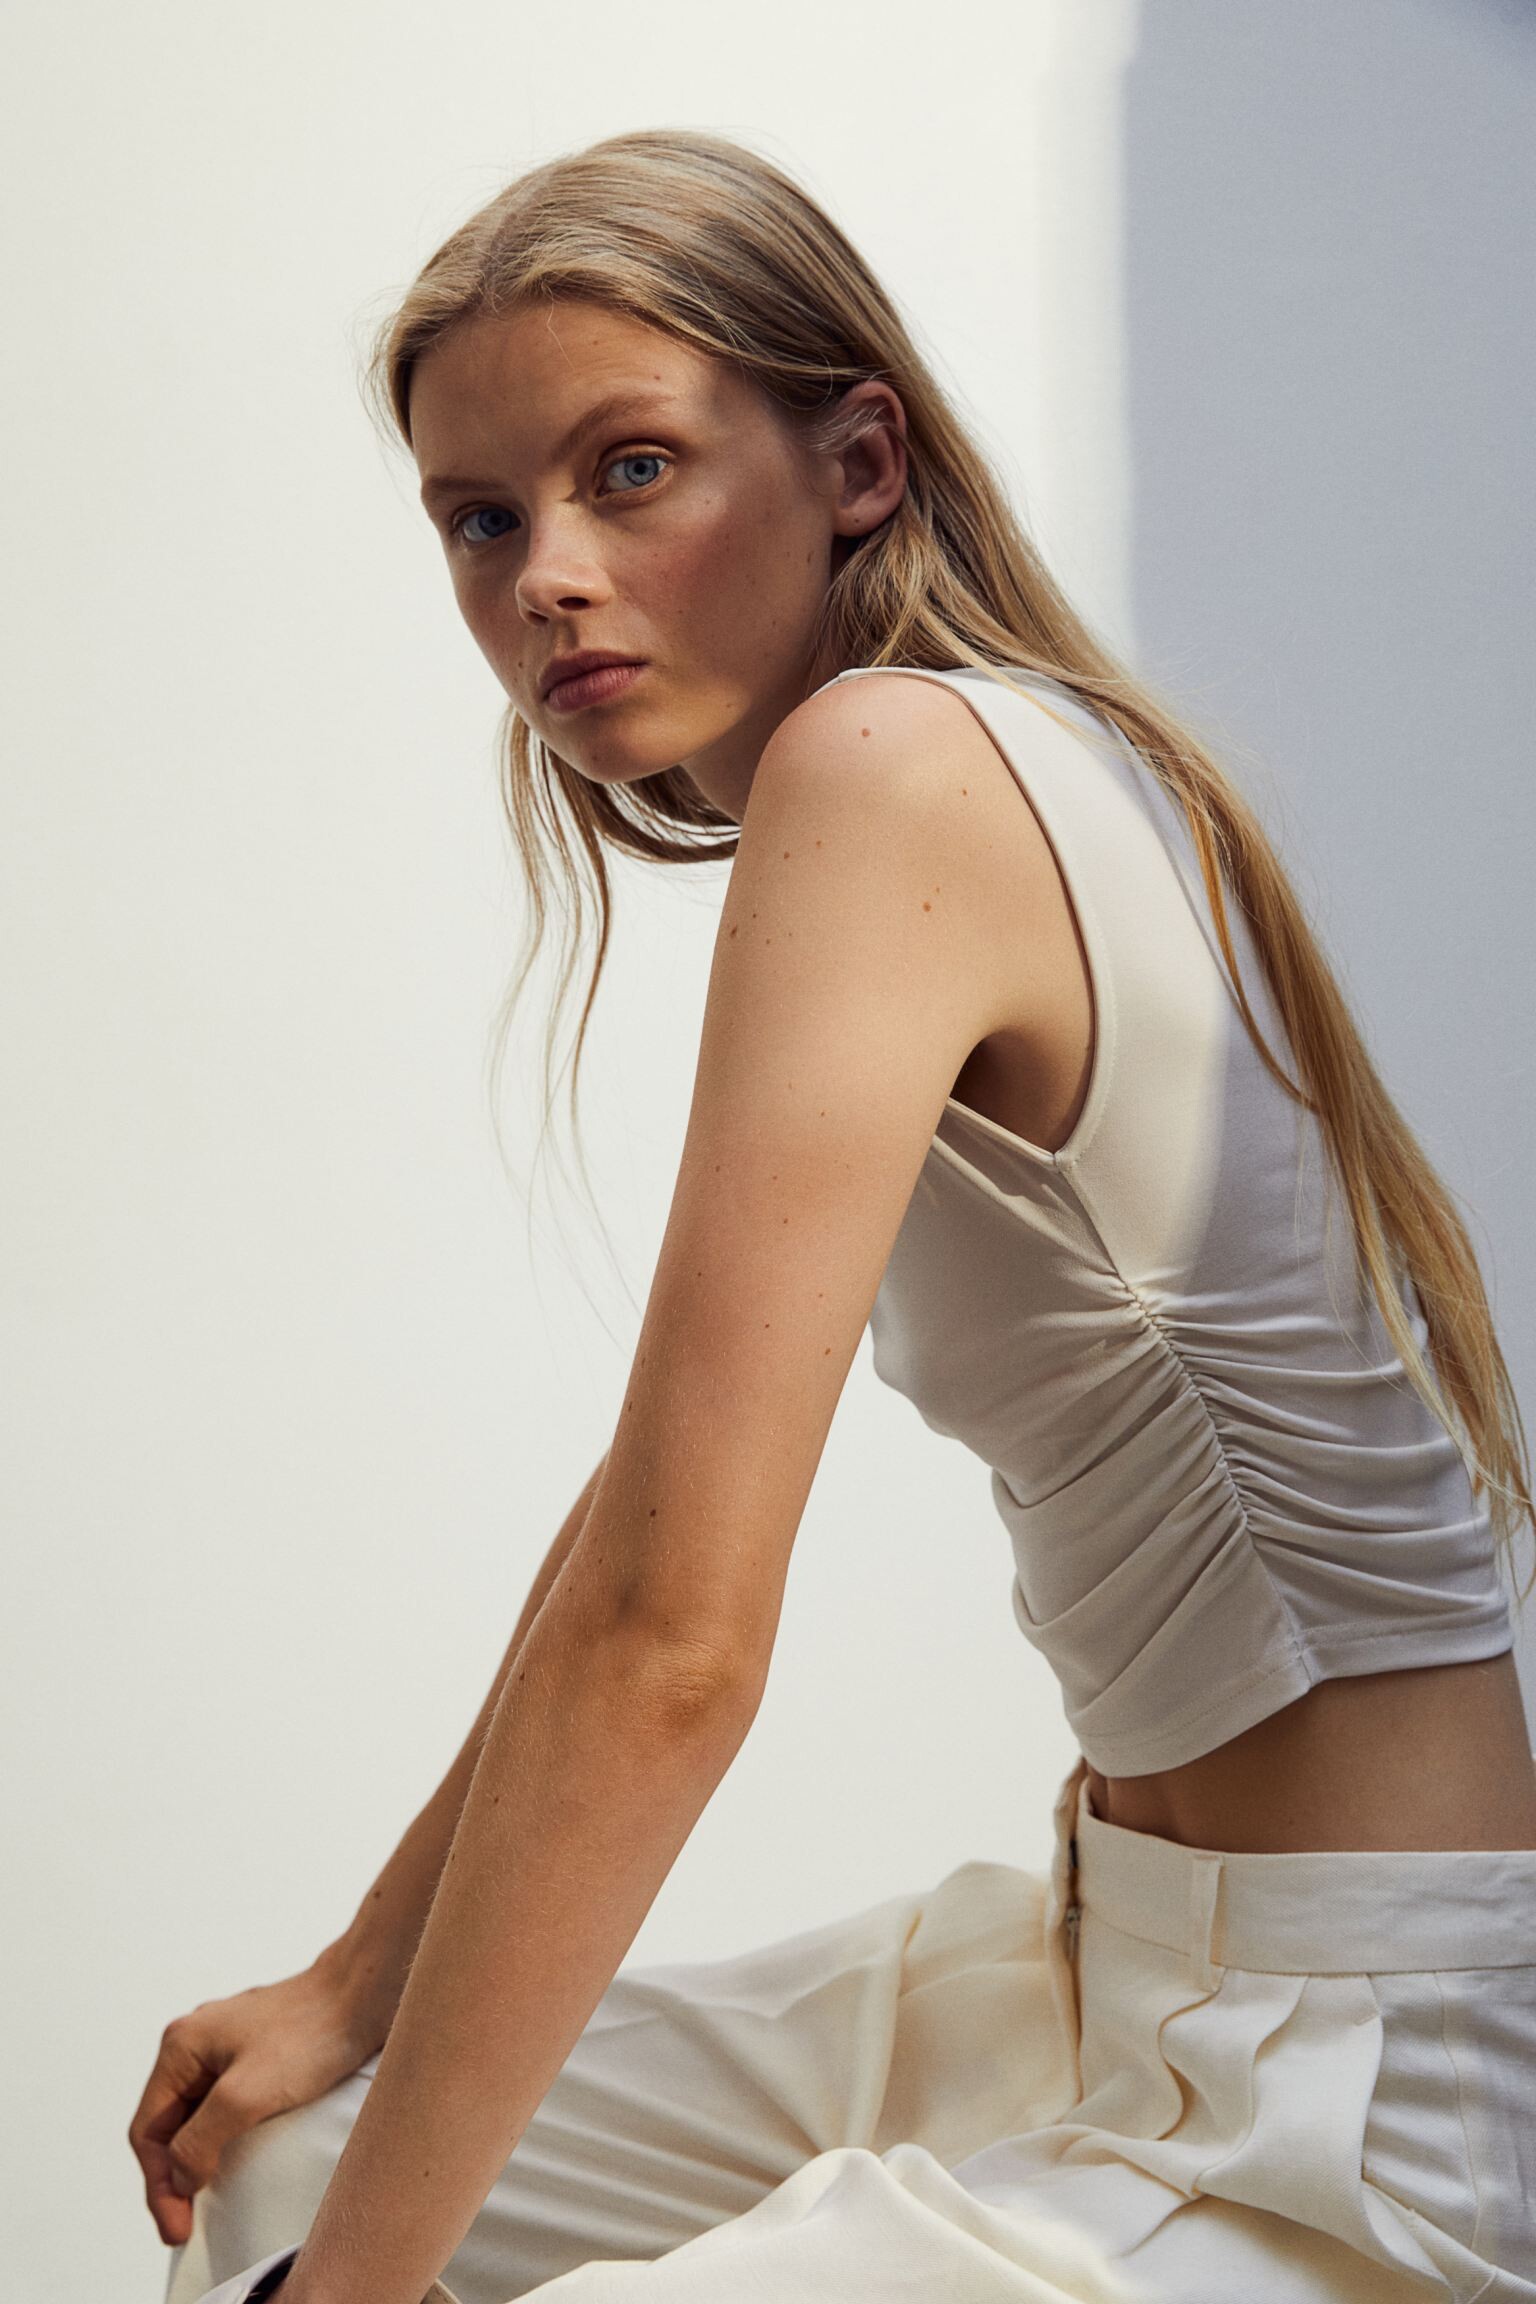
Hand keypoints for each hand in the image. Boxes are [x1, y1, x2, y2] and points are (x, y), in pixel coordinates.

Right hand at [129, 1960, 385, 2246]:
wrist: (367, 1993)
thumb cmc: (312, 2033)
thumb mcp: (247, 2094)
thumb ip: (201, 2140)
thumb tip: (179, 2179)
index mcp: (182, 2046)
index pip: (149, 2132)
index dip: (158, 2187)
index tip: (177, 2230)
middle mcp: (197, 2044)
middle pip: (168, 2126)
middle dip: (172, 2179)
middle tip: (185, 2228)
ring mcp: (227, 2049)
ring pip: (195, 2118)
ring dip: (195, 2161)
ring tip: (202, 2206)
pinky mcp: (258, 2057)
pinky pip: (224, 2109)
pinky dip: (220, 2142)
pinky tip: (232, 2166)